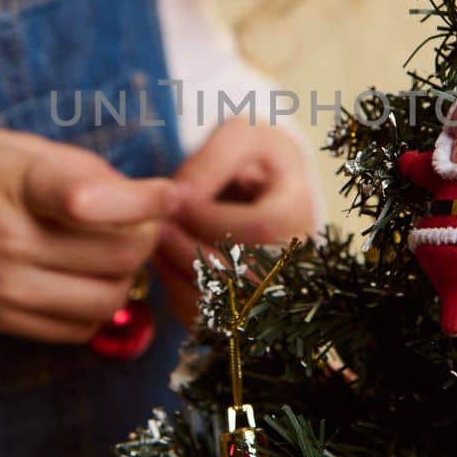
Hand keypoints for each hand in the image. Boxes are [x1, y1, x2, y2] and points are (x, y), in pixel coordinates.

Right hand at [0, 129, 176, 343]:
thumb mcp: (14, 148)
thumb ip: (81, 170)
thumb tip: (145, 200)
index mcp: (13, 186)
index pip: (89, 199)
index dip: (144, 198)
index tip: (171, 193)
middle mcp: (8, 244)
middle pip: (117, 256)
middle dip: (145, 235)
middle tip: (140, 218)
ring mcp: (4, 290)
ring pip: (106, 300)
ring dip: (125, 275)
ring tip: (113, 248)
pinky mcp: (1, 320)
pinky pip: (78, 329)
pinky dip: (98, 305)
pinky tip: (87, 276)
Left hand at [153, 122, 315, 323]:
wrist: (264, 189)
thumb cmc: (252, 158)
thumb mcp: (242, 138)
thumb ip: (213, 159)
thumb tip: (181, 197)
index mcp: (299, 212)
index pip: (261, 228)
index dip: (210, 216)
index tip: (174, 198)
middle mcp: (295, 261)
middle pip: (244, 274)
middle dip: (190, 250)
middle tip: (158, 227)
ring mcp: (273, 291)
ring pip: (223, 304)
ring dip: (179, 274)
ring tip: (156, 241)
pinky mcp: (245, 310)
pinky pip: (208, 318)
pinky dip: (177, 292)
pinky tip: (164, 261)